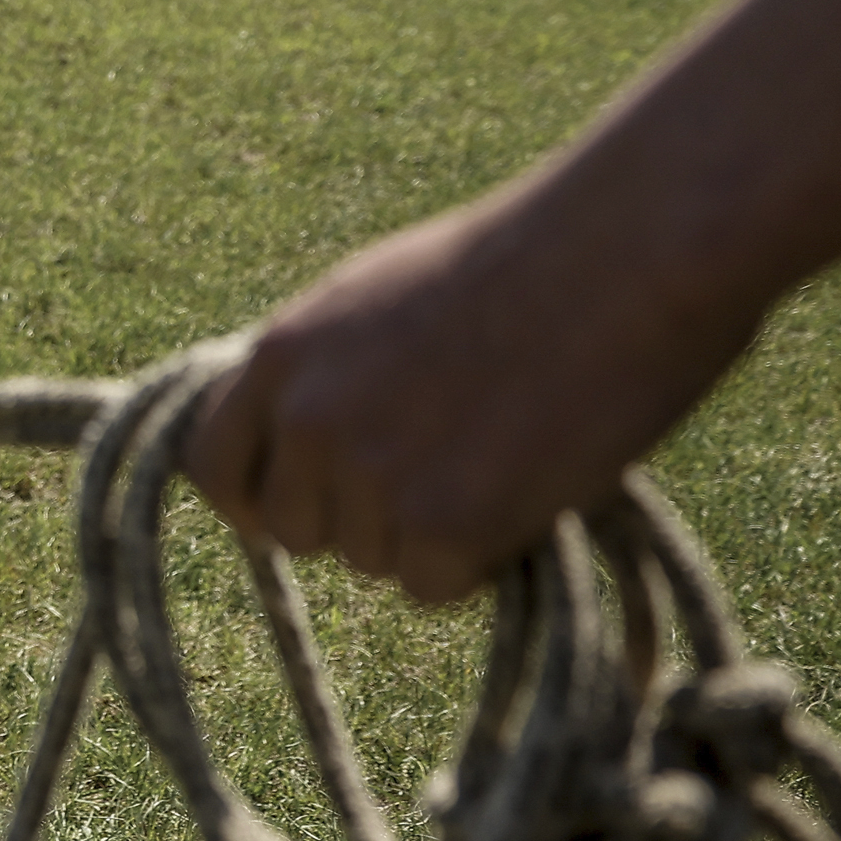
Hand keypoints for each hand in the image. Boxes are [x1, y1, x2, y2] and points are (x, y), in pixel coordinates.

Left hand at [184, 188, 759, 603]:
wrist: (628, 254)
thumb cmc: (528, 263)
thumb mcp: (380, 298)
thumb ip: (326, 372)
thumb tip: (299, 440)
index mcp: (282, 353)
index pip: (212, 466)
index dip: (256, 499)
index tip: (298, 512)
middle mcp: (308, 418)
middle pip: (296, 530)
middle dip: (359, 520)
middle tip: (443, 476)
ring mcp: (370, 475)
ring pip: (374, 561)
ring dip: (430, 536)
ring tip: (504, 457)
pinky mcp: (443, 524)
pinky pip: (436, 586)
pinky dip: (482, 560)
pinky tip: (529, 491)